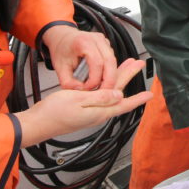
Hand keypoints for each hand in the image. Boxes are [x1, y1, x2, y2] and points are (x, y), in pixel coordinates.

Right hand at [16, 58, 150, 146]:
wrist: (38, 123)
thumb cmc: (54, 113)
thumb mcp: (78, 101)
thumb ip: (100, 98)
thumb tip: (118, 95)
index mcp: (99, 112)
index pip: (123, 104)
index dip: (137, 99)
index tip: (150, 94)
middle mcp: (98, 113)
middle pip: (118, 94)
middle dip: (128, 77)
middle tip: (138, 65)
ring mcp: (90, 112)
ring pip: (109, 92)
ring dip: (118, 77)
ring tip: (127, 65)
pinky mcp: (83, 109)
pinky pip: (99, 94)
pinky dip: (106, 83)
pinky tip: (107, 78)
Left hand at [42, 25, 117, 90]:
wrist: (62, 37)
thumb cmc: (61, 49)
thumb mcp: (59, 67)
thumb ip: (68, 82)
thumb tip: (81, 91)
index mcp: (83, 42)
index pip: (97, 63)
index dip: (95, 80)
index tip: (88, 89)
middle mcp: (97, 39)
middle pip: (110, 62)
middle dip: (109, 81)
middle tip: (103, 94)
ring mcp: (104, 41)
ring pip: (113, 62)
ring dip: (110, 77)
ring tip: (101, 89)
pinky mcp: (107, 46)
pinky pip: (112, 61)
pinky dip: (109, 73)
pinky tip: (102, 80)